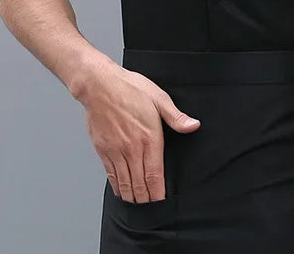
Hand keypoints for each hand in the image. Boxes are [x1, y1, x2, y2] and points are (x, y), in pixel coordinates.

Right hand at [77, 60, 199, 203]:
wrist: (100, 86)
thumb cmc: (130, 89)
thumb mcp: (159, 98)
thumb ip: (176, 117)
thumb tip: (193, 125)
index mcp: (148, 137)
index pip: (154, 173)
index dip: (158, 191)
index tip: (161, 200)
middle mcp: (131, 148)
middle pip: (139, 182)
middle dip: (146, 198)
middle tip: (152, 208)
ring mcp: (116, 150)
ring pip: (125, 182)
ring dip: (132, 196)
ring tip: (139, 204)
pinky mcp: (103, 150)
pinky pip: (111, 175)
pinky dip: (117, 186)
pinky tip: (121, 191)